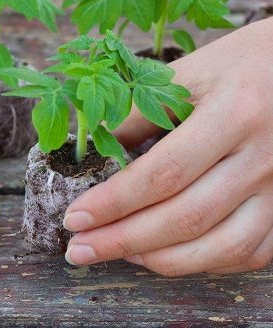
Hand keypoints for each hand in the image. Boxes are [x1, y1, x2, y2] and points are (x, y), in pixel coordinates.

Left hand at [63, 17, 272, 275]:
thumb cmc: (245, 63)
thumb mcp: (190, 72)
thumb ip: (139, 110)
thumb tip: (92, 151)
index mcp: (234, 114)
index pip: (163, 173)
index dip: (113, 203)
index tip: (74, 218)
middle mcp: (263, 159)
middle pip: (186, 217)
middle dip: (123, 241)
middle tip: (79, 250)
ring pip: (221, 247)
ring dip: (160, 261)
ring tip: (116, 254)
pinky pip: (249, 253)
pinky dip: (203, 264)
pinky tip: (165, 255)